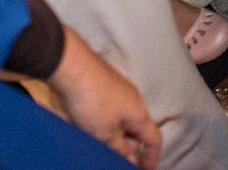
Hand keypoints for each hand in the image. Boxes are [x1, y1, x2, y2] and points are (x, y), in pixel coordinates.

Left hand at [49, 26, 161, 168]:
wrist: (73, 67)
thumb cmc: (92, 103)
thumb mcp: (105, 134)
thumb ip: (120, 149)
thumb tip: (132, 160)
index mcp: (139, 114)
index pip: (154, 139)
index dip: (152, 157)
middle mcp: (134, 100)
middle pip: (139, 129)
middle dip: (130, 147)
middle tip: (116, 160)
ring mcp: (121, 89)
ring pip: (124, 118)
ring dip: (117, 134)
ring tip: (100, 144)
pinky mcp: (106, 83)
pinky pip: (113, 109)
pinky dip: (107, 122)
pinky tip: (90, 126)